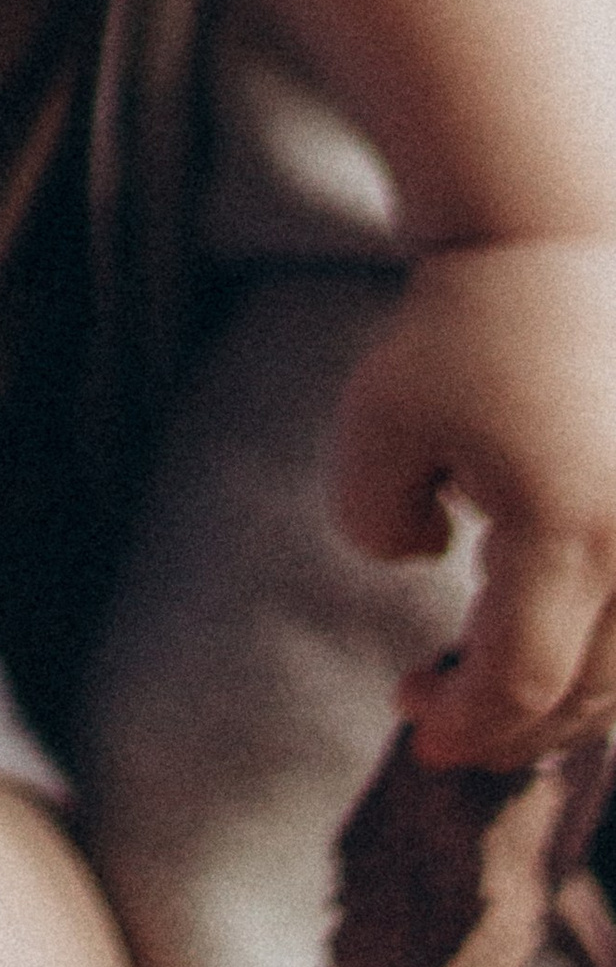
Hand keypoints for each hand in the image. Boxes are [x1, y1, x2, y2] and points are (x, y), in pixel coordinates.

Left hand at [332, 238, 615, 767]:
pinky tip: (547, 644)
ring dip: (564, 700)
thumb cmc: (458, 326)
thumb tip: (435, 566)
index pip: (524, 679)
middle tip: (441, 721)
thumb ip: (373, 522)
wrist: (552, 242)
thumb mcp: (376, 422)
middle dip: (510, 725)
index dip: (468, 720)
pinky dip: (604, 659)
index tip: (415, 724)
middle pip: (589, 693)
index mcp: (571, 530)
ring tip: (489, 687)